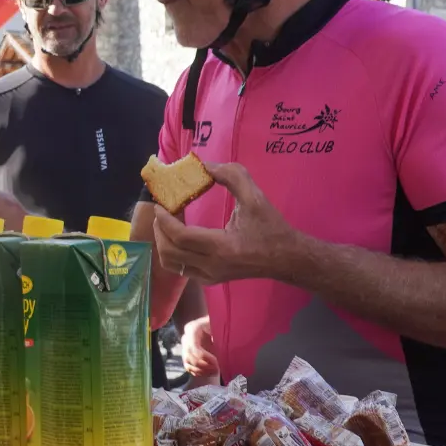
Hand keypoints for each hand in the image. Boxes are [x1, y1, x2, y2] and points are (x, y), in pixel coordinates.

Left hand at [151, 162, 296, 285]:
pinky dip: (173, 253)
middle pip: (170, 252)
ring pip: (172, 265)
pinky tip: (180, 236)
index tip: (160, 203)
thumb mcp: (255, 197)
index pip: (180, 236)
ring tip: (168, 223)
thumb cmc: (271, 228)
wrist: (286, 257)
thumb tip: (205, 165)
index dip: (164, 220)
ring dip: (163, 243)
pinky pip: (182, 269)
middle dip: (159, 230)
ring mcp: (210, 276)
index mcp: (221, 247)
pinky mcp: (211, 280)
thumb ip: (232, 176)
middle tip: (162, 211)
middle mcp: (212, 266)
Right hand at [179, 315, 219, 380]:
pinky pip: (189, 367)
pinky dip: (199, 373)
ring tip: (216, 372)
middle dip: (204, 366)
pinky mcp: (188, 355)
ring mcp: (185, 347)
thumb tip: (216, 345)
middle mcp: (186, 338)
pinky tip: (210, 373)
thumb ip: (218, 335)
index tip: (217, 362)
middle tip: (217, 369)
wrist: (217, 323)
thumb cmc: (220, 323)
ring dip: (202, 371)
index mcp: (192, 328)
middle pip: (189, 356)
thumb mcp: (220, 326)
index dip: (205, 357)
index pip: (193, 347)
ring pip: (188, 363)